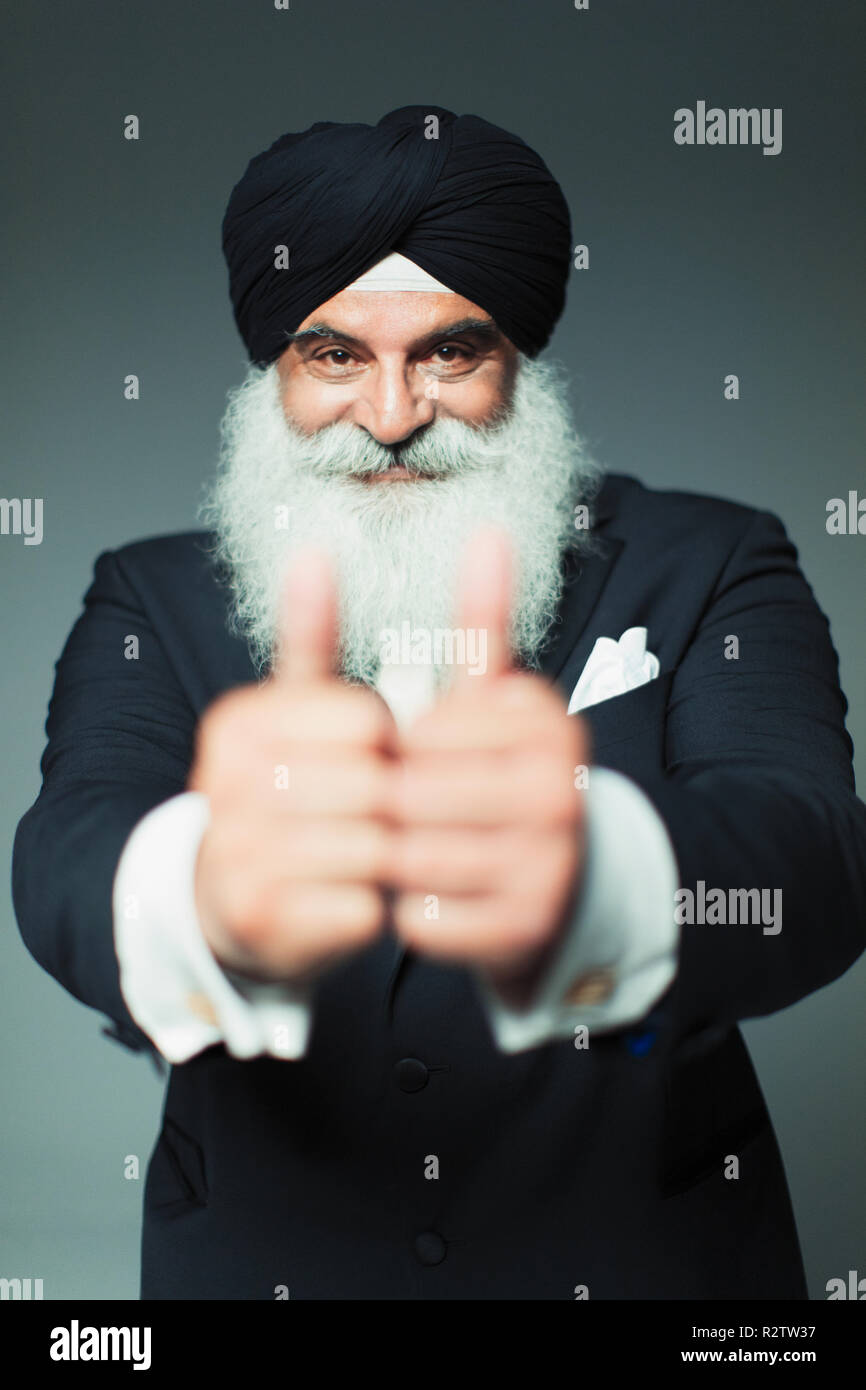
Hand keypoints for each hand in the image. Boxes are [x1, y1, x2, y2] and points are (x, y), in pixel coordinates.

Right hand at [188, 547, 397, 983]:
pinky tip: (356, 899)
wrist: (222, 902)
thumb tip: (315, 551)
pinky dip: (377, 907)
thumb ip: (309, 637)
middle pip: (375, 784)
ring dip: (392, 857)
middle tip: (382, 818)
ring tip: (373, 856)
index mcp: (238, 722)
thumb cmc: (278, 795)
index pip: (369, 720)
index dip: (391, 745)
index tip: (372, 762)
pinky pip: (365, 907)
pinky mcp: (263, 919)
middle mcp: (227, 784)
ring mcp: (240, 854)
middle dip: (395, 804)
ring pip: (375, 847)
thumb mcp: (290, 715)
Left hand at [389, 527, 589, 1002]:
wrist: (563, 890)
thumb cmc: (501, 782)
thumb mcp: (493, 706)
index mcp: (548, 722)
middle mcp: (561, 788)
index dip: (393, 751)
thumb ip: (482, 624)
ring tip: (396, 851)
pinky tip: (422, 896)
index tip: (399, 764)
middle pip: (414, 794)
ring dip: (390, 859)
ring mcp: (552, 862)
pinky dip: (410, 910)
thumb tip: (487, 529)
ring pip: (414, 857)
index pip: (422, 731)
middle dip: (384, 807)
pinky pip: (427, 916)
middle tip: (377, 815)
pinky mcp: (530, 927)